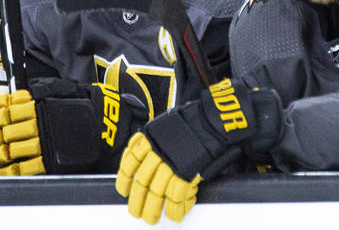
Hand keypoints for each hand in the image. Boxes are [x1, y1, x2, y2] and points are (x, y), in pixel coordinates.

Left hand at [0, 66, 145, 175]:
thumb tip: (10, 96)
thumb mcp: (56, 88)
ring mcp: (44, 142)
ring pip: (8, 152)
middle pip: (2, 132)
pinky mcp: (51, 160)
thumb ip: (33, 91)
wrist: (106, 122)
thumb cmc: (80, 103)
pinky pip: (24, 168)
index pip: (4, 111)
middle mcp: (38, 122)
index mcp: (37, 103)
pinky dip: (7, 173)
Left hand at [115, 78, 280, 222]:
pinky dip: (176, 208)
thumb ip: (157, 142)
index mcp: (151, 138)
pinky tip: (176, 213)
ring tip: (152, 218)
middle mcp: (158, 151)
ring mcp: (172, 162)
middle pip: (141, 181)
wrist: (215, 119)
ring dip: (152, 208)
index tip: (123, 190)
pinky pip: (176, 196)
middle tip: (136, 212)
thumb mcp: (168, 124)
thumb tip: (146, 162)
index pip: (130, 162)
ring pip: (156, 192)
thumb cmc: (196, 119)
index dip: (124, 178)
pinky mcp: (187, 172)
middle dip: (137, 200)